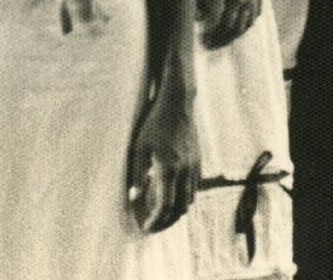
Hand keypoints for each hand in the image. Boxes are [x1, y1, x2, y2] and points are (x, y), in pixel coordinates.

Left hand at [127, 65, 198, 233]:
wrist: (178, 105)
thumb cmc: (153, 124)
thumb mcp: (139, 147)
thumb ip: (137, 173)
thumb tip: (133, 197)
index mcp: (168, 169)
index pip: (164, 206)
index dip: (155, 220)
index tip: (145, 228)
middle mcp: (184, 172)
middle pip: (180, 208)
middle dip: (167, 221)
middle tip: (153, 226)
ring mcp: (194, 167)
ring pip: (189, 199)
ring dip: (177, 211)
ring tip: (162, 215)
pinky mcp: (198, 162)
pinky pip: (194, 188)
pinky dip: (185, 197)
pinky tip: (174, 196)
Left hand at [197, 0, 262, 48]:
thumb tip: (199, 18)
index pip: (227, 26)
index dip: (216, 36)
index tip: (205, 40)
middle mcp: (250, 1)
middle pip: (239, 28)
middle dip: (224, 38)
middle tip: (211, 43)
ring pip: (249, 23)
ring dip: (236, 33)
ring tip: (223, 37)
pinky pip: (256, 14)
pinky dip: (247, 22)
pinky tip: (240, 23)